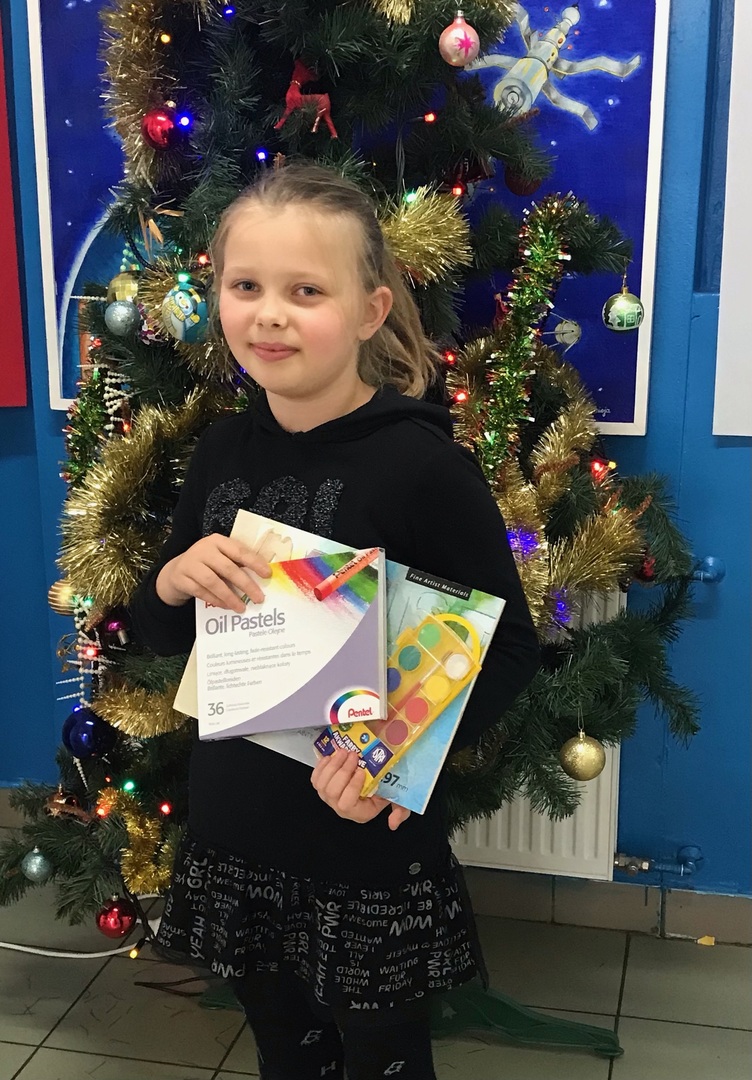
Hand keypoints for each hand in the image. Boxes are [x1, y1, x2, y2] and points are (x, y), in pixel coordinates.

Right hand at [156, 534, 271, 612]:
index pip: (239, 551)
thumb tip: (262, 578)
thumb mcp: (220, 557)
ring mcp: (190, 564)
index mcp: (218, 541)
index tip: (267, 574)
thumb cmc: (206, 565)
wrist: (176, 571)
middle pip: (227, 568)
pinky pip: (201, 592)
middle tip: (259, 598)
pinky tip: (226, 606)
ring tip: (242, 607)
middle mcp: (203, 549)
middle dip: (245, 584)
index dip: (254, 562)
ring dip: (230, 596)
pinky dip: (215, 600)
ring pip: (213, 581)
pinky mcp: (181, 578)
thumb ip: (237, 563)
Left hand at [311, 748, 410, 830]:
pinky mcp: (323, 786)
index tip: (362, 771)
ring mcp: (330, 798)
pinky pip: (315, 778)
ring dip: (332, 765)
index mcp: (359, 812)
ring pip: (322, 784)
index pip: (347, 804)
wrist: (377, 778)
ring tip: (344, 752)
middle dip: (342, 771)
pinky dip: (321, 766)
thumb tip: (393, 825)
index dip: (352, 787)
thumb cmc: (387, 789)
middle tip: (353, 755)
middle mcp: (341, 808)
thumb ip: (401, 812)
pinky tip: (331, 756)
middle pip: (332, 792)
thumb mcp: (401, 802)